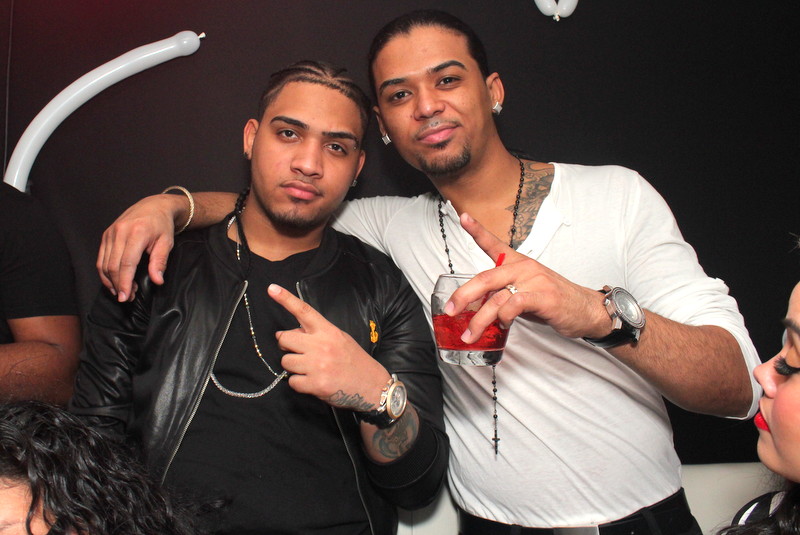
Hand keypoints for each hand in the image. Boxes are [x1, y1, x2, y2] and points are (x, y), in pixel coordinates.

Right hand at [96, 194, 181, 301]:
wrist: (154, 206)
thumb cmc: (162, 225)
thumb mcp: (167, 242)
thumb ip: (160, 261)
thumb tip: (157, 280)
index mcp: (137, 233)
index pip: (127, 263)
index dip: (125, 282)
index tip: (126, 297)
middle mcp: (120, 232)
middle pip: (113, 266)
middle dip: (118, 285)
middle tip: (127, 298)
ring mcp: (110, 233)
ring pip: (104, 263)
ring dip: (111, 281)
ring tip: (122, 291)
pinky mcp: (106, 235)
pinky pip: (101, 258)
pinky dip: (105, 272)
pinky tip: (113, 282)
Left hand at [268, 284, 390, 409]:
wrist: (372, 385)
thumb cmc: (354, 361)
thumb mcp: (340, 339)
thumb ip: (317, 334)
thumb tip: (290, 334)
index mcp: (328, 331)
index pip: (304, 311)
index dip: (286, 299)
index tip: (272, 289)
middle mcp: (321, 345)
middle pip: (285, 339)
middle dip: (287, 347)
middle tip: (299, 352)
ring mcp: (318, 365)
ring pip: (286, 362)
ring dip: (294, 367)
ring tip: (310, 369)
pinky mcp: (316, 384)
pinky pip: (292, 381)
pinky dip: (299, 383)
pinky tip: (313, 382)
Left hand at [446, 213, 609, 342]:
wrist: (587, 309)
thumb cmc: (554, 301)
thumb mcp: (525, 292)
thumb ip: (503, 294)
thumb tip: (479, 306)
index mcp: (518, 263)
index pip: (494, 243)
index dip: (477, 230)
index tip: (463, 217)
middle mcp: (524, 268)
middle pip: (485, 277)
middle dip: (463, 295)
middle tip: (451, 310)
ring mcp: (535, 281)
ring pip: (496, 297)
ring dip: (479, 319)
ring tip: (470, 334)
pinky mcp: (544, 297)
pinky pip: (515, 304)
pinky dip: (504, 317)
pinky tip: (503, 325)